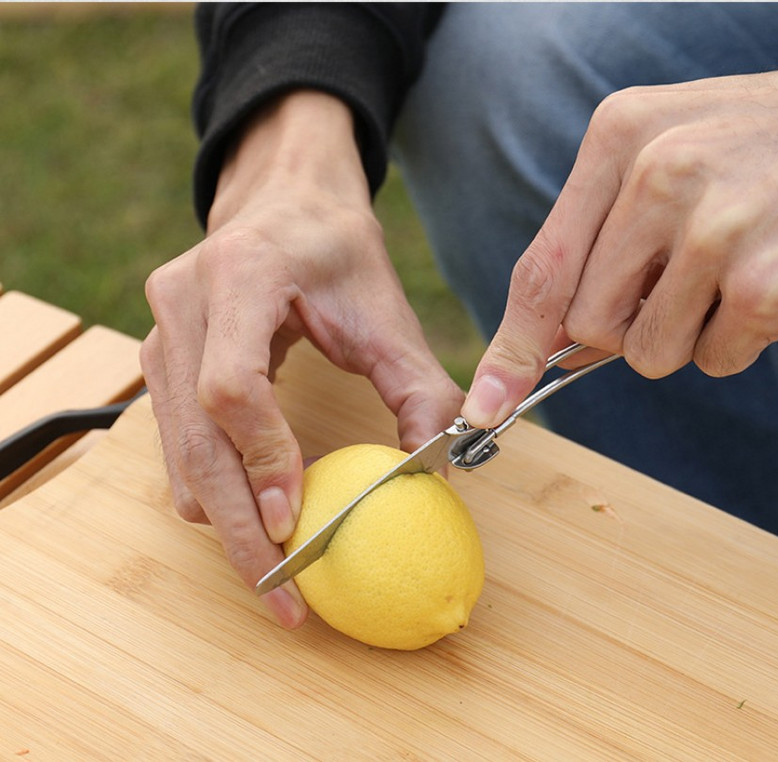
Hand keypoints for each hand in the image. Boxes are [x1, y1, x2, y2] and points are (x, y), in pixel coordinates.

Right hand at [141, 92, 463, 626]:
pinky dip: (214, 491)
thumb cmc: (337, 252)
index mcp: (241, 275)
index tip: (295, 519)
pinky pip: (176, 445)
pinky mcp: (157, 361)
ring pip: (177, 454)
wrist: (284, 204)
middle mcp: (182, 304)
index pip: (232, 385)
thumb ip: (421, 387)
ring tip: (276, 569)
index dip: (262, 457)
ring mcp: (159, 334)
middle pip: (196, 439)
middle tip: (282, 593)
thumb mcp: (388, 309)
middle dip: (239, 526)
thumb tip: (439, 472)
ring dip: (224, 519)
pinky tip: (257, 516)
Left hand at [463, 69, 777, 426]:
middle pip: (587, 325)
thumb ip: (595, 245)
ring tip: (727, 271)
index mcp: (618, 137)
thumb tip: (544, 350)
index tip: (487, 405)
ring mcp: (716, 224)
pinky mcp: (768, 279)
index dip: (511, 348)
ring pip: (646, 353)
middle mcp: (660, 171)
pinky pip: (712, 360)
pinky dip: (734, 341)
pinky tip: (766, 282)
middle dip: (625, 325)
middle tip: (677, 279)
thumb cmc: (751, 151)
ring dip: (682, 333)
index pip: (541, 270)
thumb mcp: (660, 160)